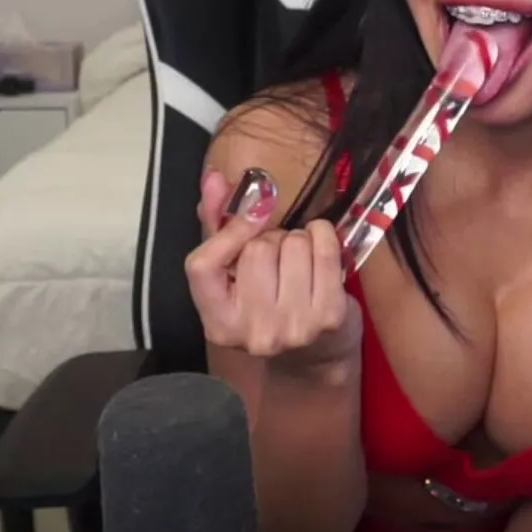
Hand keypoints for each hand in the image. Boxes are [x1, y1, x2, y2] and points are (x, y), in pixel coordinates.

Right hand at [187, 168, 361, 372]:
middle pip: (256, 249)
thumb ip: (217, 223)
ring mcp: (292, 327)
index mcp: (218, 323)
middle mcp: (252, 332)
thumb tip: (214, 178)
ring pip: (292, 244)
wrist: (315, 354)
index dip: (227, 232)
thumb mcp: (234, 270)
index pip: (202, 265)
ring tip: (299, 259)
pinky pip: (323, 250)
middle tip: (278, 256)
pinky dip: (324, 238)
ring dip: (299, 240)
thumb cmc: (269, 302)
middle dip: (270, 239)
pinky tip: (320, 251)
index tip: (249, 218)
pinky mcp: (328, 317)